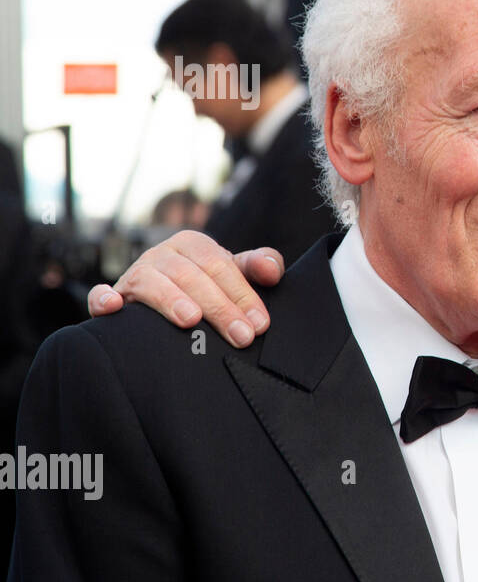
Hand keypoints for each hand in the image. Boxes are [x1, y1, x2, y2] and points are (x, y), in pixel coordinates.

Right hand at [88, 230, 283, 348]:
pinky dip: (104, 299)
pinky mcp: (113, 296)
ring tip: (191, 320)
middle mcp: (161, 255)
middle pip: (191, 277)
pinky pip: (102, 296)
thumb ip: (257, 266)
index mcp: (192, 245)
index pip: (220, 265)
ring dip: (171, 300)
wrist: (167, 302)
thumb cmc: (207, 286)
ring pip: (152, 283)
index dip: (242, 294)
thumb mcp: (233, 274)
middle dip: (219, 307)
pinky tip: (114, 308)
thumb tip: (272, 269)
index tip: (259, 324)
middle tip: (241, 336)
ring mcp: (134, 275)